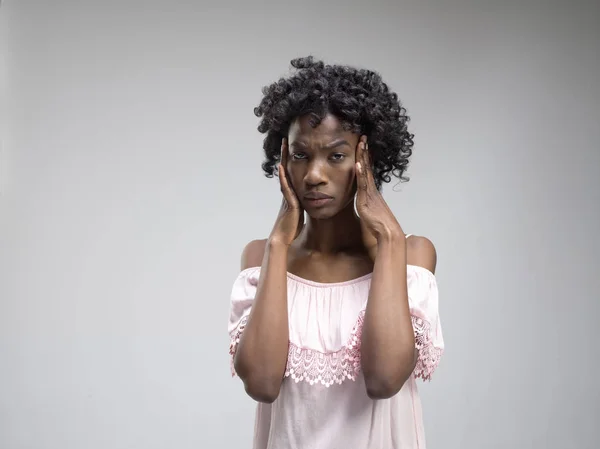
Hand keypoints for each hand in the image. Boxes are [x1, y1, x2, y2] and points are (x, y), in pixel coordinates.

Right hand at [269, 138, 304, 245]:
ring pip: (284, 174)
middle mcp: (287, 192)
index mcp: (292, 193)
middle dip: (286, 155)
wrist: (283, 237)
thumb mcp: (300, 211)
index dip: (292, 160)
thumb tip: (310, 199)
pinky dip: (283, 176)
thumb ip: (302, 203)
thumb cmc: (292, 227)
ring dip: (283, 160)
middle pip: (286, 169)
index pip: (291, 173)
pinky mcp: (289, 202)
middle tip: (285, 140)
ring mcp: (286, 196)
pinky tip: (282, 166)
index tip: (292, 147)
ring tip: (283, 147)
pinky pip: (285, 187)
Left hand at [355, 137, 403, 257]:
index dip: (366, 157)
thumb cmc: (380, 225)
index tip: (364, 145)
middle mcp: (372, 189)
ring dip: (363, 157)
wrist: (388, 232)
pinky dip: (361, 174)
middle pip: (367, 166)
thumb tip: (363, 202)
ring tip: (362, 143)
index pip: (368, 170)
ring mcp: (370, 193)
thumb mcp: (371, 211)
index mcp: (372, 191)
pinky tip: (358, 164)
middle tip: (363, 137)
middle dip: (365, 151)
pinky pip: (363, 184)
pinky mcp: (366, 200)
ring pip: (366, 172)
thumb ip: (367, 204)